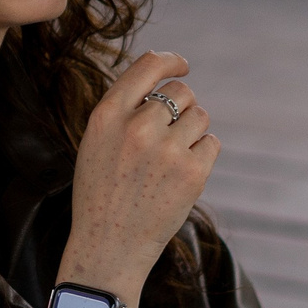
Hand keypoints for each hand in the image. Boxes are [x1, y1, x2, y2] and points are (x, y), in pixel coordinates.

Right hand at [62, 50, 219, 302]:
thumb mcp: (96, 143)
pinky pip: (211, 143)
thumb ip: (124, 110)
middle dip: (181, 108)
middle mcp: (137, 126)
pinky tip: (181, 175)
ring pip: (200, 116)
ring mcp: (167, 150)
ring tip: (170, 160)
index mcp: (107, 115)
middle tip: (168, 136)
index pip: (148, 65)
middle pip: (181, 91)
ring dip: (192, 131)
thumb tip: (166, 80)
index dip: (171, 61)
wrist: (107, 247)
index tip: (182, 65)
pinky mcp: (192, 173)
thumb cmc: (101, 193)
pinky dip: (202, 155)